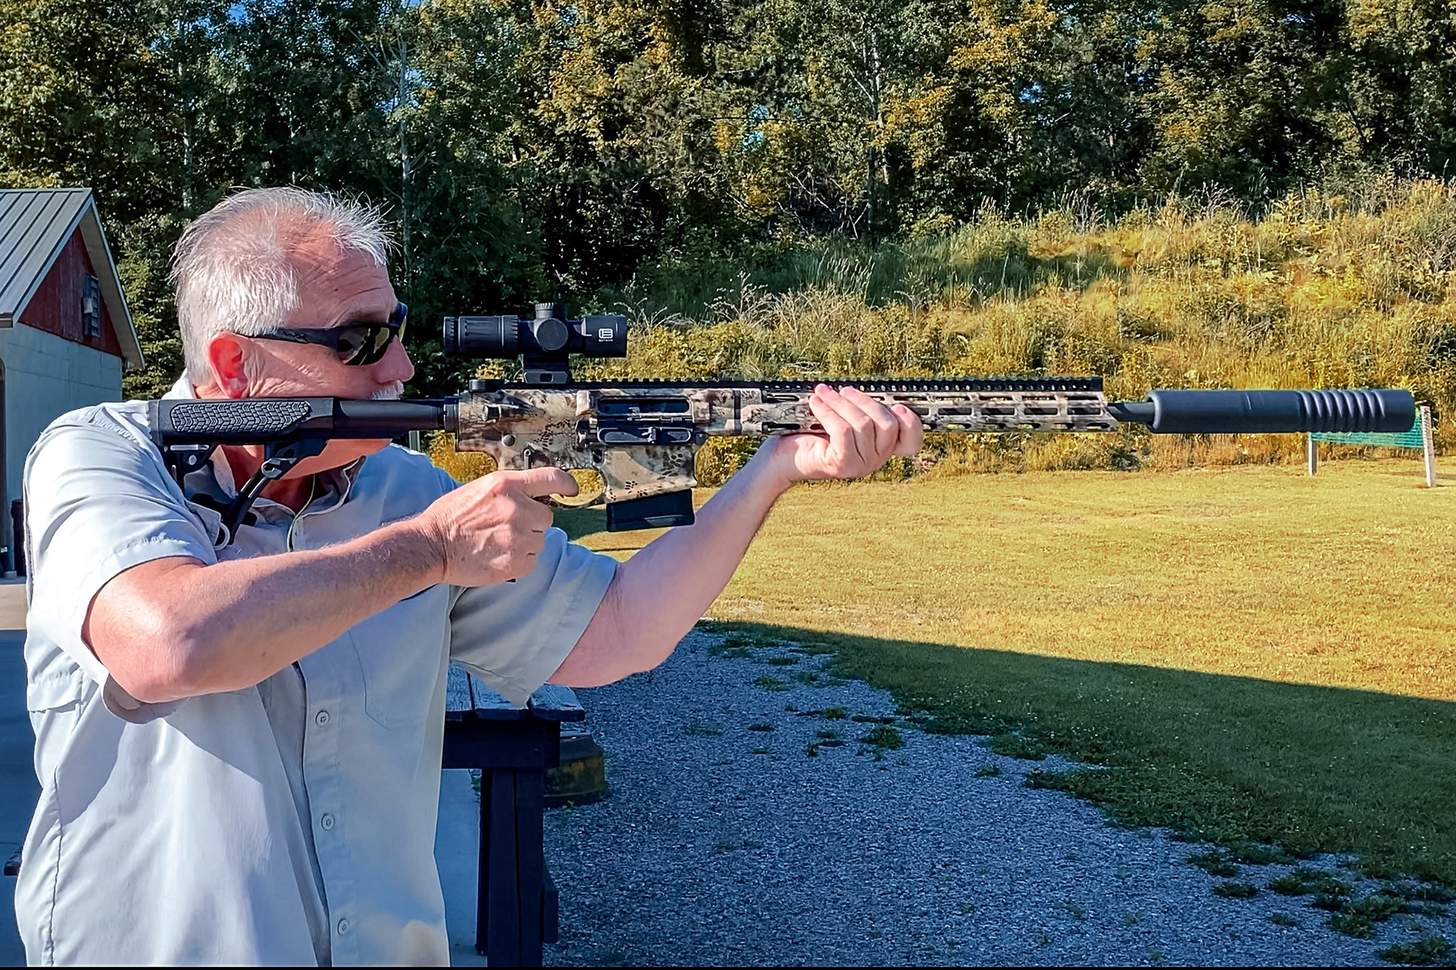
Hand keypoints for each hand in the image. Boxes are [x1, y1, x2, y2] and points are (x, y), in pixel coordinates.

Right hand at [413, 467, 578, 585]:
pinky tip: (497, 555)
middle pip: (546, 516)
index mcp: (506, 485)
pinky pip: (532, 560)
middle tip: (504, 526)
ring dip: (525, 542)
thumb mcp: (480, 489)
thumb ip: (510, 490)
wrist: (431, 545)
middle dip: (531, 522)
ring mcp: (518, 536)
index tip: (571, 489)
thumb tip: (533, 495)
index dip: (566, 484)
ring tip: (496, 541)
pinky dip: (519, 561)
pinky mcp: (517, 562)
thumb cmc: (450, 518)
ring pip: (539, 540)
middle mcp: (516, 508)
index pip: (551, 478)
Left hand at [769, 384, 923, 485]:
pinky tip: (816, 403)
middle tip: (843, 390)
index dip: (912, 422)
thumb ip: (861, 410)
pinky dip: (828, 411)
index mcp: (881, 449)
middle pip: (888, 424)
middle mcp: (875, 460)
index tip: (898, 405)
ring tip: (823, 393)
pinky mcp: (842, 464)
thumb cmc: (811, 435)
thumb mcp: (842, 419)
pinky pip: (843, 430)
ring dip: (840, 402)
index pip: (912, 441)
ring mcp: (860, 465)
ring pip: (863, 424)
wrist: (782, 458)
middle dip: (865, 400)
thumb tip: (869, 390)